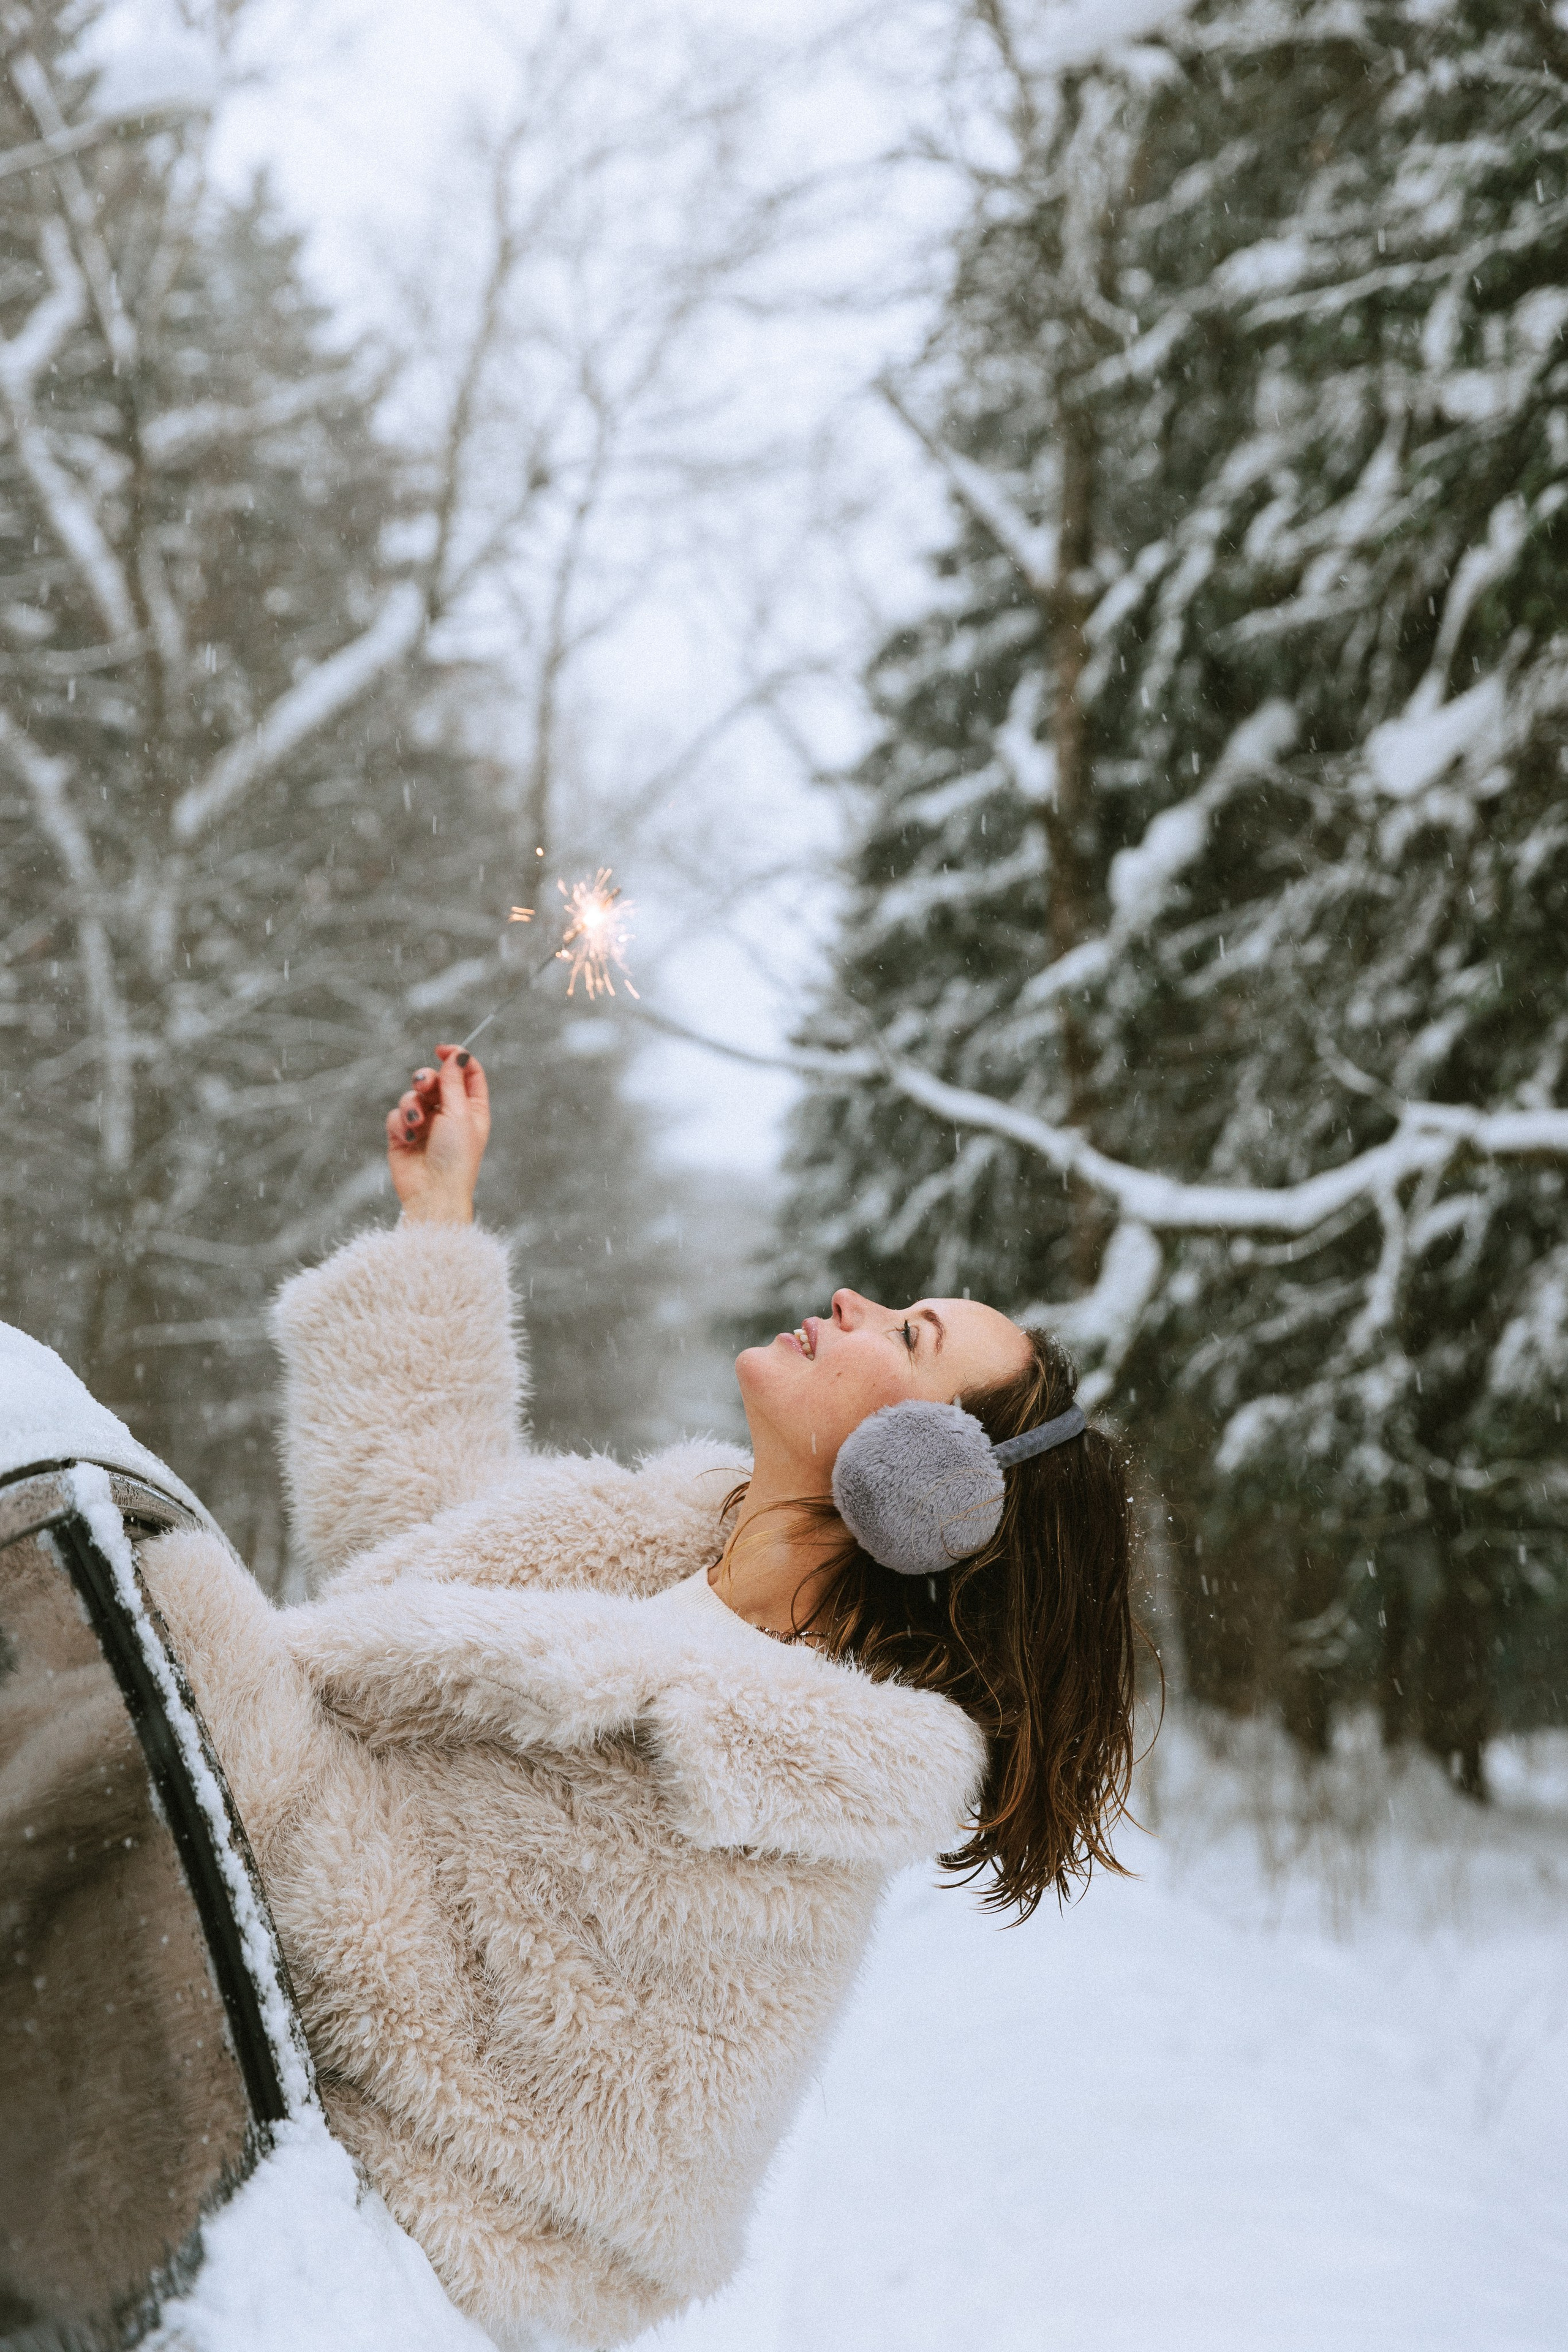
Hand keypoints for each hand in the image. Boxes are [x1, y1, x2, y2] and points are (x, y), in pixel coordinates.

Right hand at [386, 1044, 489, 1223]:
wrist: (433, 1192)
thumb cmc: (455, 1157)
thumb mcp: (460, 1113)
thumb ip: (454, 1082)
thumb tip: (458, 1053)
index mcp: (471, 1108)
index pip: (467, 1073)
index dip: (456, 1058)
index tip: (441, 1049)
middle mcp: (449, 1114)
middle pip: (435, 1080)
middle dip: (425, 1079)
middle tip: (423, 1085)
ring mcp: (425, 1124)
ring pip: (411, 1096)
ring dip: (411, 1105)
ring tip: (417, 1122)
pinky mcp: (403, 1135)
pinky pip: (395, 1115)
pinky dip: (400, 1123)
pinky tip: (408, 1138)